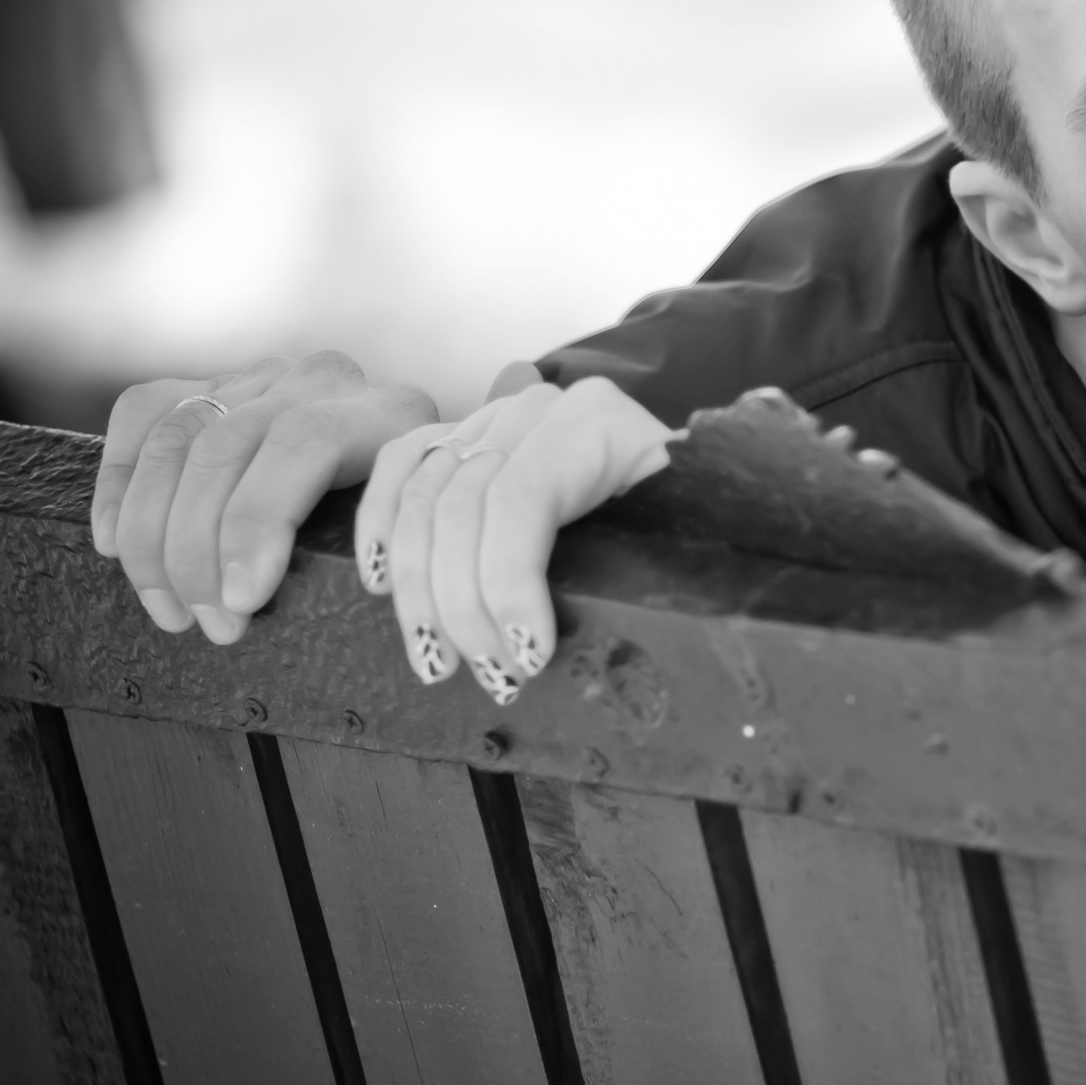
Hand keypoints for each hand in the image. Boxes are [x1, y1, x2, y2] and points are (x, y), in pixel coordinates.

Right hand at [94, 355, 437, 642]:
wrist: (403, 469)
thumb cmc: (406, 526)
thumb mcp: (420, 532)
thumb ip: (392, 546)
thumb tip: (353, 591)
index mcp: (390, 412)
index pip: (304, 441)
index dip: (259, 521)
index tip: (242, 601)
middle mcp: (323, 381)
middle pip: (226, 447)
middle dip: (199, 550)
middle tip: (209, 624)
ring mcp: (262, 378)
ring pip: (176, 438)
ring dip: (153, 536)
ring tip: (169, 609)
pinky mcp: (210, 384)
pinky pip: (142, 414)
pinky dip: (118, 481)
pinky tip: (116, 545)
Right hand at [357, 376, 676, 702]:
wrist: (706, 478)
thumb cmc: (697, 513)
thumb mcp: (692, 521)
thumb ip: (663, 552)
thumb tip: (608, 628)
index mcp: (595, 419)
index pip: (519, 499)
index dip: (508, 584)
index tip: (529, 658)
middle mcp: (536, 409)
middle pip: (461, 503)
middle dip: (464, 605)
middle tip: (493, 676)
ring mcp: (494, 417)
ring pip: (423, 496)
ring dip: (418, 589)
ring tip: (438, 660)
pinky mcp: (466, 435)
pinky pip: (402, 464)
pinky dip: (379, 520)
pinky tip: (379, 583)